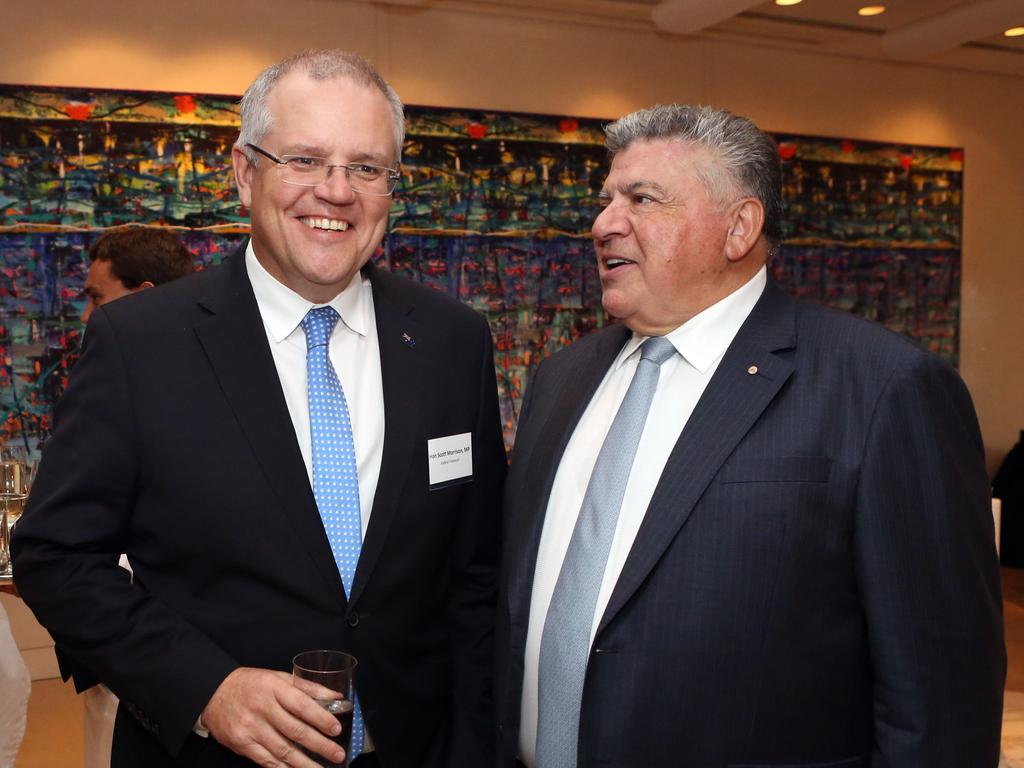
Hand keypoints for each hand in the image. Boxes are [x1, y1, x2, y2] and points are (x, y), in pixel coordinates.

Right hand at [201, 667, 344, 766]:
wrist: (214, 693)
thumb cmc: (250, 684)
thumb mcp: (278, 677)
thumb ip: (306, 687)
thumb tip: (334, 697)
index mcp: (274, 688)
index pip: (302, 705)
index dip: (321, 718)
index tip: (336, 729)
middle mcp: (263, 708)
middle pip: (296, 730)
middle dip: (320, 745)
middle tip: (337, 754)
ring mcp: (251, 728)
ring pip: (283, 750)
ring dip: (304, 763)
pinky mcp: (242, 744)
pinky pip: (266, 760)